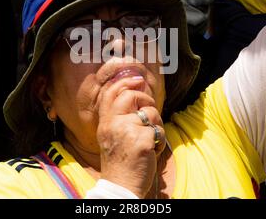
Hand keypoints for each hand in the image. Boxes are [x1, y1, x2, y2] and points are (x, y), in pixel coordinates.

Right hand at [96, 76, 165, 197]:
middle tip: (149, 111)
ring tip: (149, 140)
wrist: (121, 186)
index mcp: (105, 123)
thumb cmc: (120, 162)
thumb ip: (118, 117)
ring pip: (150, 113)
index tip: (137, 79)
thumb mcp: (111, 137)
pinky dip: (159, 141)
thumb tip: (135, 94)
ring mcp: (127, 131)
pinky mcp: (142, 141)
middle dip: (146, 99)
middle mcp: (114, 124)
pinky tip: (151, 152)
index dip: (124, 81)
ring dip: (155, 125)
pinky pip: (158, 130)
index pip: (110, 93)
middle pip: (131, 96)